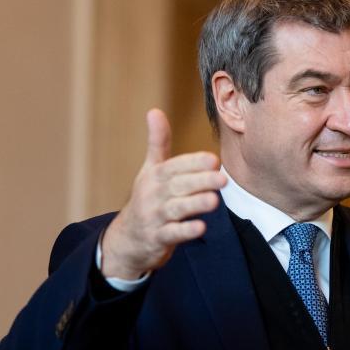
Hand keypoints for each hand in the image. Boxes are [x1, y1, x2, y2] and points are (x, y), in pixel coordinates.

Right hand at [101, 109, 226, 279]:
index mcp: (155, 176)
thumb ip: (158, 143)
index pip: (175, 167)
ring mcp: (154, 217)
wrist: (127, 239)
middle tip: (223, 179)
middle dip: (200, 182)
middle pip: (178, 186)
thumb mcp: (150, 170)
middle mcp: (153, 195)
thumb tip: (154, 110)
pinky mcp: (157, 238)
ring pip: (177, 209)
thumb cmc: (147, 198)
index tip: (213, 159)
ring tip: (214, 200)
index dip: (193, 163)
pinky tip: (201, 228)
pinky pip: (172, 234)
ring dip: (195, 204)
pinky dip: (185, 231)